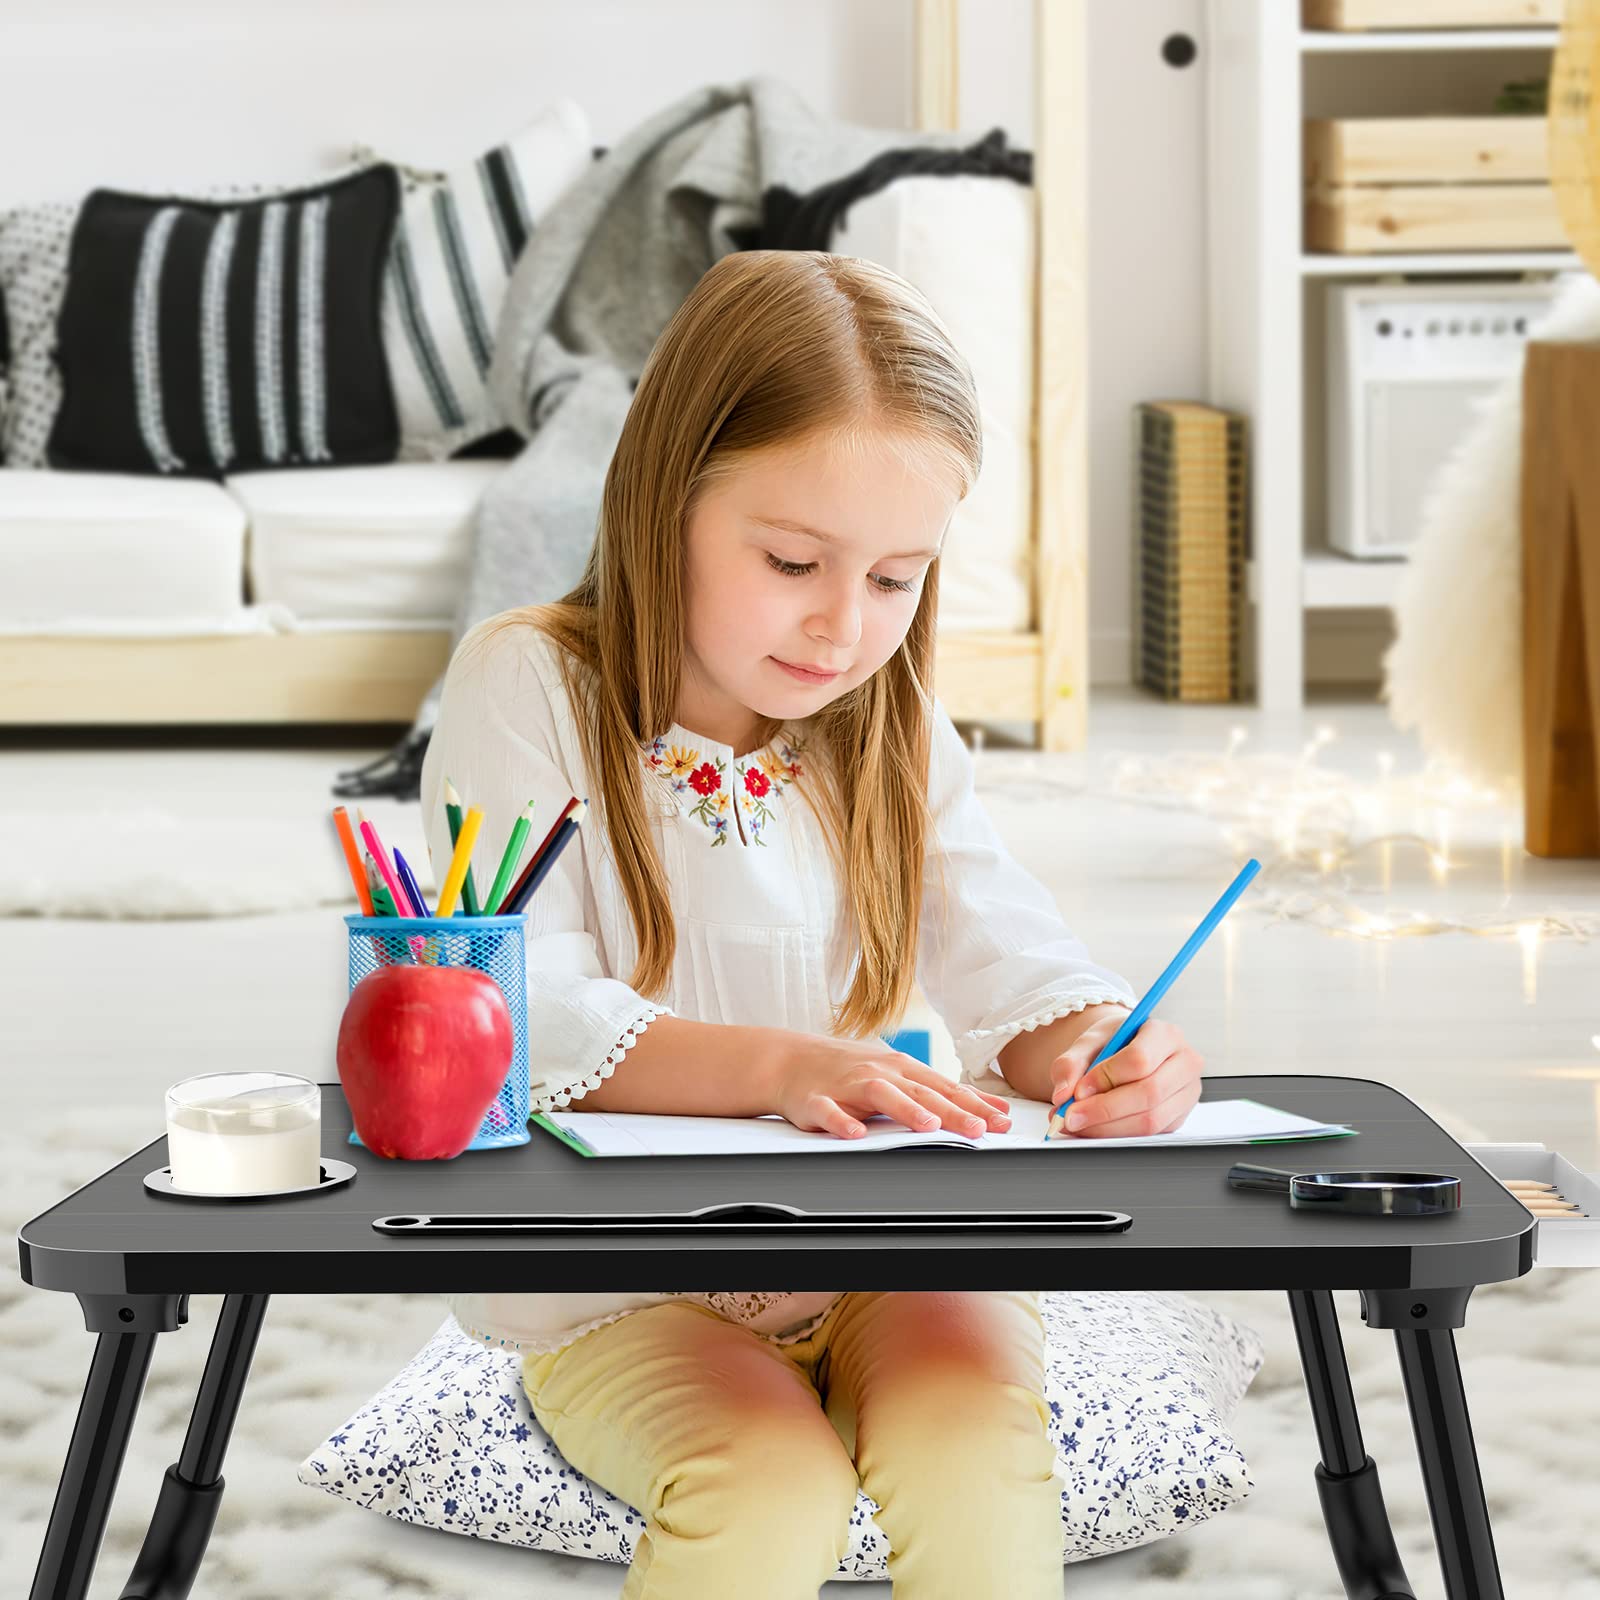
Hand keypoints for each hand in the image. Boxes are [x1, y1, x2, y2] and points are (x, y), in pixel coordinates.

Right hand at [772, 1032, 1013, 1139]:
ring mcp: (848, 1085)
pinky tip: (855, 1134)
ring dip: (905, 1109)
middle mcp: (880, 1073)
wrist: (791, 1060)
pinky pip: (830, 1112)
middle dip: (952, 1110)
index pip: (945, 1088)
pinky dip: (842, 1122)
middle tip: (979, 1128)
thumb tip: (990, 1108)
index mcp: (902, 1069)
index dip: (975, 1105)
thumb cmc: (851, 1071)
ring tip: (927, 1125)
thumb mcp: (898, 1075)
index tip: (1003, 1122)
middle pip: (921, 1092)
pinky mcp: (817, 1100)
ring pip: (880, 1096)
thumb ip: (939, 1093)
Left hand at [1046, 1013, 1202, 1139]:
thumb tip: (1062, 1095)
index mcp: (1165, 1034)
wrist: (1128, 1049)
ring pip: (1150, 1120)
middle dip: (1104, 1110)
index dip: (1106, 1078)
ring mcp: (1187, 1093)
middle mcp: (1184, 1062)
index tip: (1078, 1090)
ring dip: (1108, 1128)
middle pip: (1149, 1093)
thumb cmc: (1114, 1042)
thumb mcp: (1088, 1042)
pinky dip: (1116, 1134)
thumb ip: (1070, 1063)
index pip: (1140, 1059)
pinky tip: (1094, 1128)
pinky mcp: (1179, 1117)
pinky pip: (1149, 1134)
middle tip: (1070, 1116)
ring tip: (1077, 1123)